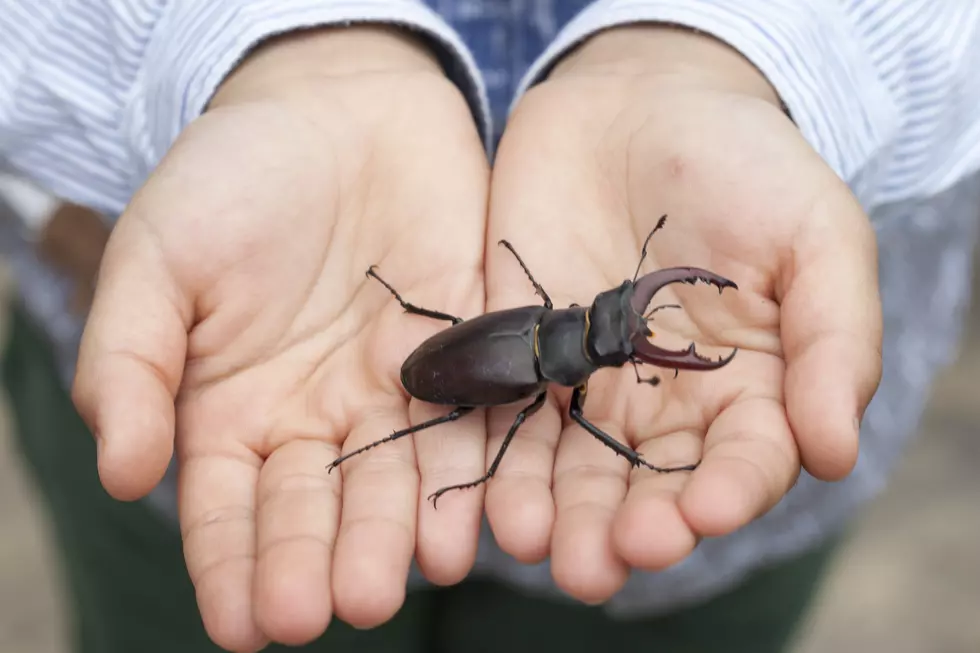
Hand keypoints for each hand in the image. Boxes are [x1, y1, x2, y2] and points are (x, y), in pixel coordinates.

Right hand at [71, 27, 489, 650]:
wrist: (336, 107)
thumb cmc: (231, 180)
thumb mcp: (157, 261)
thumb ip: (130, 363)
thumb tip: (121, 474)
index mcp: (233, 411)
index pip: (229, 509)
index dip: (232, 567)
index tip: (243, 626)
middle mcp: (316, 419)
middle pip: (318, 509)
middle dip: (321, 562)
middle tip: (331, 609)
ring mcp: (394, 392)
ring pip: (397, 481)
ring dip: (396, 536)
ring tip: (396, 583)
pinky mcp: (466, 354)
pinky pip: (471, 421)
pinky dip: (468, 471)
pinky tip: (466, 519)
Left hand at [481, 26, 881, 601]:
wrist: (641, 102)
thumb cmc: (745, 164)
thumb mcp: (815, 235)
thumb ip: (833, 340)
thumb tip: (836, 453)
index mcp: (748, 390)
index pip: (743, 463)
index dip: (727, 493)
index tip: (704, 510)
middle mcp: (666, 406)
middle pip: (647, 488)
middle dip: (626, 527)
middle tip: (606, 558)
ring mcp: (587, 385)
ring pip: (571, 471)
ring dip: (554, 514)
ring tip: (533, 541)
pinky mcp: (523, 356)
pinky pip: (507, 417)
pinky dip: (496, 458)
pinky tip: (485, 494)